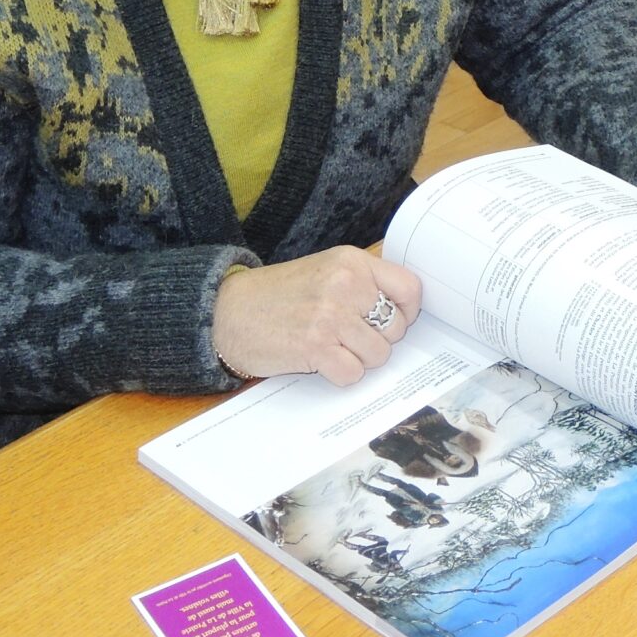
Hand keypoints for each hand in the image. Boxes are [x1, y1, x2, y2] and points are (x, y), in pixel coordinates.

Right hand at [212, 248, 422, 385]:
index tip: (393, 320)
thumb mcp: (325, 272)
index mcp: (351, 262)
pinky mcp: (316, 346)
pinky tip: (320, 361)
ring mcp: (332, 315)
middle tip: (347, 337)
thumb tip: (403, 312)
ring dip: (358, 359)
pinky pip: (353, 373)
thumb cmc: (278, 296)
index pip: (409, 288)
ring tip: (331, 347)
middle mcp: (345, 284)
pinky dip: (340, 374)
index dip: (407, 311)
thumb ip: (362, 284)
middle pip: (396, 327)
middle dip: (377, 339)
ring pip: (378, 354)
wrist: (227, 312)